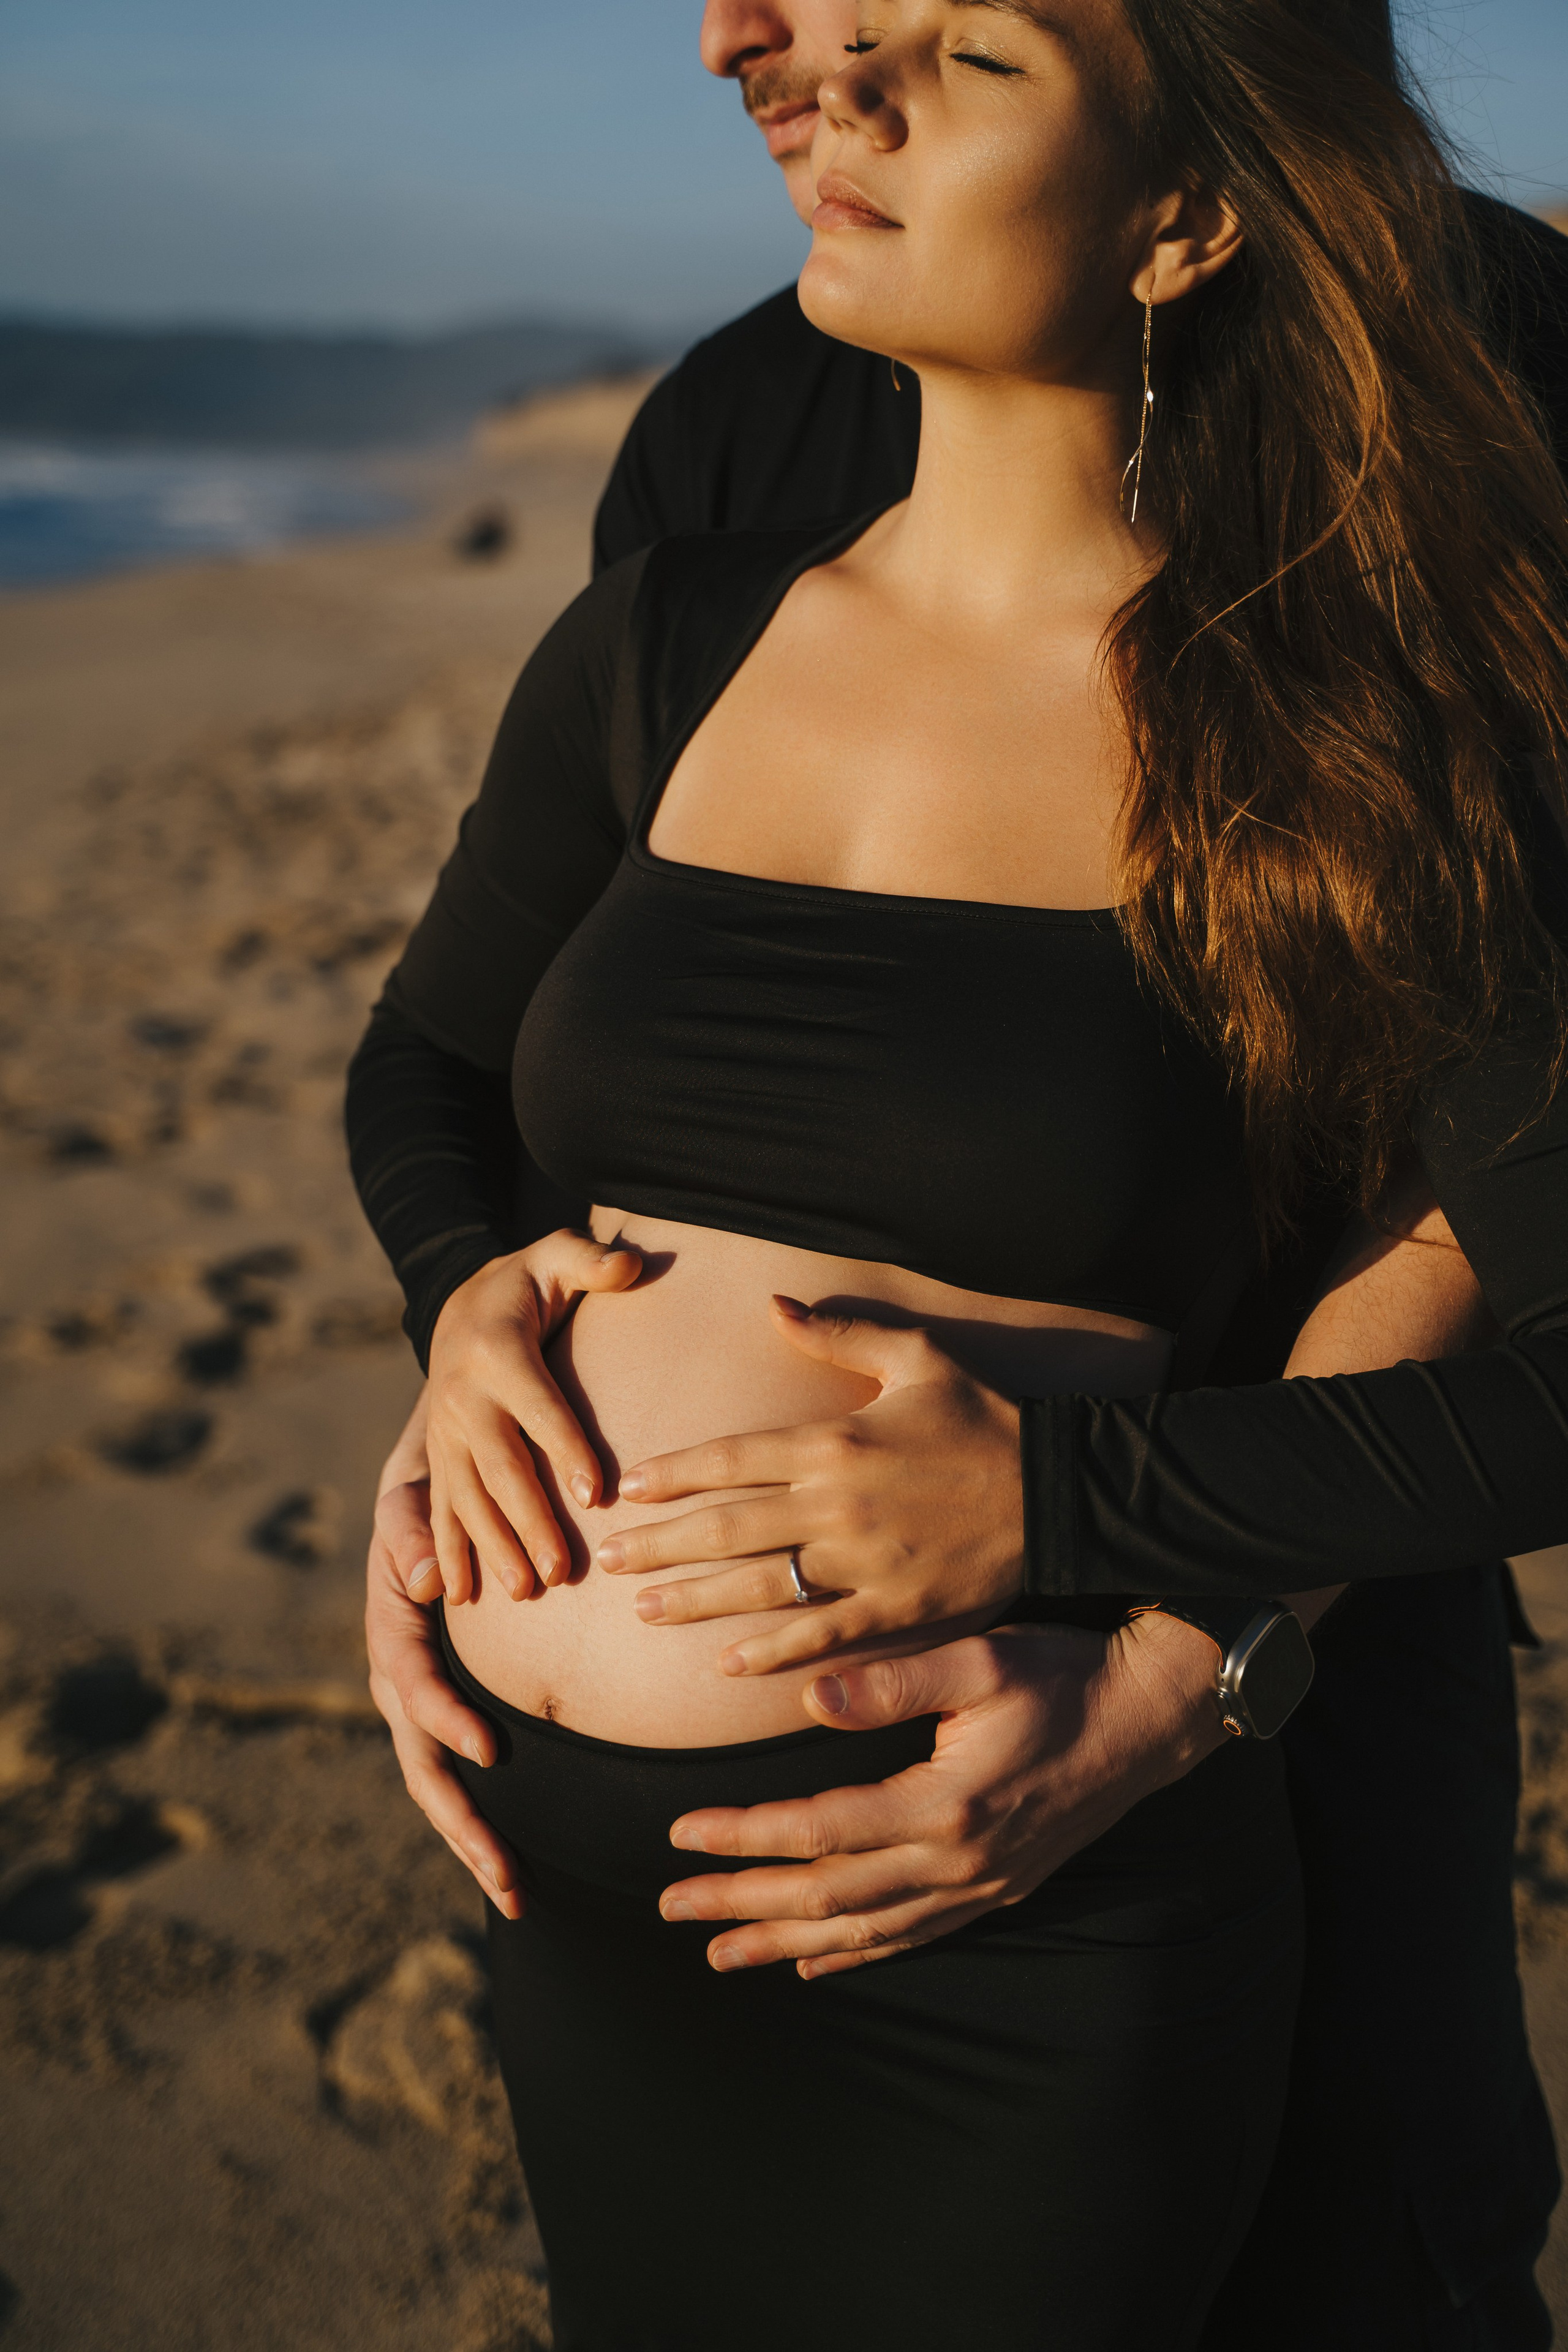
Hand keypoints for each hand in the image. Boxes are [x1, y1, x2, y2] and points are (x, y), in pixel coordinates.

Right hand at [365, 1485, 523, 1919]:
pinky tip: (515, 1862)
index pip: (416, 1691)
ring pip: (439, 1787)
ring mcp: (419, 1708)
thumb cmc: (421, 1503)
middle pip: (424, 1768)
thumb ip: (410, 1535)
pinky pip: (456, 1774)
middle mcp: (399, 1685)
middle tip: (507, 1877)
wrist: (420, 1506)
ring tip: (517, 1895)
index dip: (447, 1722)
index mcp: (392, 1639)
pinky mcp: (443, 1715)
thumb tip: (428, 1574)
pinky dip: (480, 1819)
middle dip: (463, 1825)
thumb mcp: (406, 1507)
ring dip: (474, 1842)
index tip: (489, 1749)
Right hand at [427, 1227, 640, 1603]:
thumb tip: (631, 1265)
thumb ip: (591, 1261)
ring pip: (467, 1497)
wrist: (456, 1300)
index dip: (566, 1448)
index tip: (595, 1495)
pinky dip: (449, 1552)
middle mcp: (463, 1396)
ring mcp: (444, 1430)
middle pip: (500, 1466)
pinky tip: (461, 1595)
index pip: (538, 1406)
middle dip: (529, 1521)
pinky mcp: (437, 1455)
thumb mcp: (554, 1255)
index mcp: (498, 1351)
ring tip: (525, 1590)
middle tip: (560, 1571)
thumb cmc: (526, 1281)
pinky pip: (440, 1508)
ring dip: (493, 1547)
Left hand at [597, 1295, 1023, 1672]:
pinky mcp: (898, 1609)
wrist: (1061, 1489)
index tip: (627, 1488)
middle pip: (728, 1526)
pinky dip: (771, 1653)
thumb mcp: (917, 1357)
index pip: (732, 1457)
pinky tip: (726, 1666)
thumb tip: (773, 1304)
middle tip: (606, 1557)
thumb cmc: (985, 1418)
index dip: (672, 1474)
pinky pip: (821, 1636)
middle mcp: (839, 1504)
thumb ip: (839, 1331)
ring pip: (761, 1585)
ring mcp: (866, 1562)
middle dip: (659, 1543)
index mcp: (837, 1440)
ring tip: (643, 1610)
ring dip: (695, 1600)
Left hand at [657, 1611, 1224, 1975]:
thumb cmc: (1063, 1676)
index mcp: (944, 1804)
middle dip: (743, 1903)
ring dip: (785, 1941)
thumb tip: (810, 1697)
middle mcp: (958, 1861)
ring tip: (719, 1952)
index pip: (818, 1829)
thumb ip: (892, 1681)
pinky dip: (856, 1952)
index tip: (679, 1833)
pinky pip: (912, 1935)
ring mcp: (979, 1885)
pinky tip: (813, 1961)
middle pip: (827, 1895)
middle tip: (670, 1906)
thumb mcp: (982, 1658)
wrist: (1149, 1717)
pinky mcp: (997, 1889)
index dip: (743, 1836)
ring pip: (863, 1928)